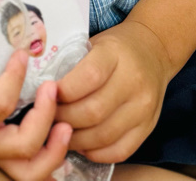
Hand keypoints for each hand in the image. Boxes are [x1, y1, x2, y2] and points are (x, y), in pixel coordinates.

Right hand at [0, 31, 71, 178]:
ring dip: (53, 152)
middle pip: (21, 146)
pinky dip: (48, 160)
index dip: (15, 81)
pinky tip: (60, 137)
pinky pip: (27, 169)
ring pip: (27, 171)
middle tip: (51, 88)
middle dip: (44, 118)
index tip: (22, 54)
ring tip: (65, 126)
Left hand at [53, 18, 171, 163]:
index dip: (64, 91)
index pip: (88, 76)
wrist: (154, 50)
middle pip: (93, 111)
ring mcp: (144, 107)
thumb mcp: (94, 42)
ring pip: (104, 135)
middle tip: (47, 117)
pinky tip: (82, 144)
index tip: (46, 93)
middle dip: (63, 118)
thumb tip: (41, 90)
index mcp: (115, 54)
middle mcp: (133, 81)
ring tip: (60, 132)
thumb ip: (72, 64)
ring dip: (76, 139)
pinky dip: (96, 153)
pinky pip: (120, 150)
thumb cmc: (115, 47)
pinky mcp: (149, 127)